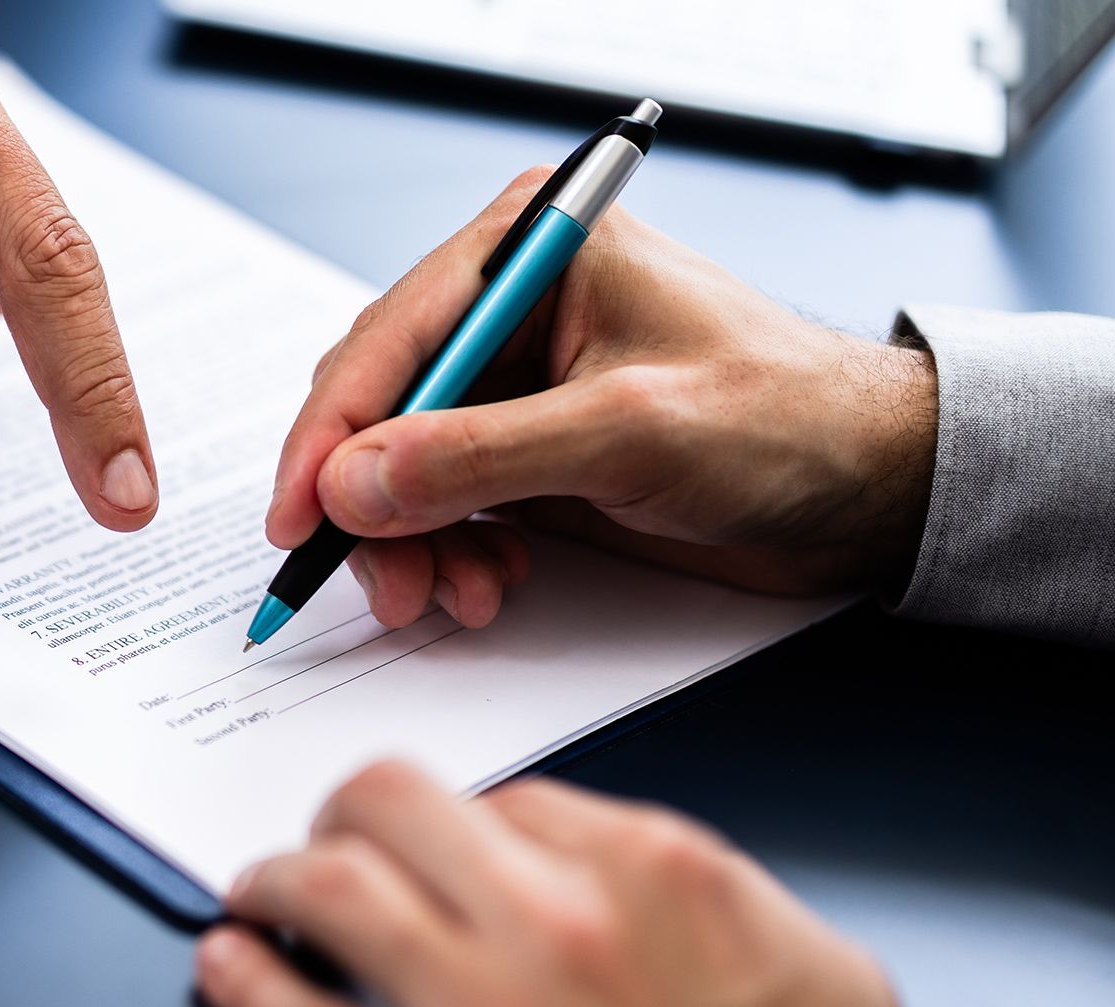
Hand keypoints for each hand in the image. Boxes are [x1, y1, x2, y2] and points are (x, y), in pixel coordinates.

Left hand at [196, 763, 984, 1006]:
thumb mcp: (811, 961)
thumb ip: (685, 888)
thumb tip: (587, 856)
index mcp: (657, 875)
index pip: (505, 794)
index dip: (456, 822)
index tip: (436, 848)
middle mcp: (565, 931)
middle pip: (393, 807)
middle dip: (345, 815)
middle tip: (325, 839)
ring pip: (332, 894)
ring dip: (276, 878)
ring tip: (258, 892)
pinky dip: (246, 988)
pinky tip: (228, 968)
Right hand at [268, 169, 937, 630]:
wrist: (870, 490)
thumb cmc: (783, 421)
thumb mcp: (625, 433)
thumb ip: (478, 457)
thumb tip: (350, 485)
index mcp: (530, 251)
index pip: (388, 340)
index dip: (330, 434)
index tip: (296, 517)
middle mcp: (509, 309)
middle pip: (380, 410)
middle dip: (372, 505)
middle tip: (389, 581)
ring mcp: (515, 384)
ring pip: (402, 471)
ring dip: (412, 544)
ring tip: (455, 595)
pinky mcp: (528, 451)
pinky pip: (445, 506)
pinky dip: (448, 555)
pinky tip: (487, 586)